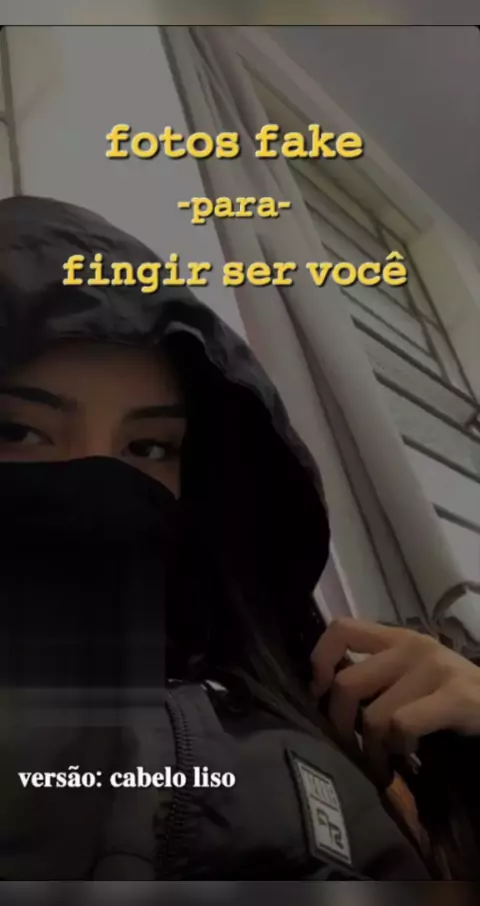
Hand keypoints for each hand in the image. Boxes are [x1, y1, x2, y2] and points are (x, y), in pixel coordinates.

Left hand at [311, 618, 479, 783]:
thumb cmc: (452, 698)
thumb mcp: (411, 677)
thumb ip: (376, 677)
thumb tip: (327, 697)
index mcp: (397, 638)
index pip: (340, 629)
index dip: (320, 660)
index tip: (320, 693)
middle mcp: (413, 646)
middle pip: (347, 684)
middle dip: (342, 726)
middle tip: (354, 749)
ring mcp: (436, 670)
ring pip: (374, 716)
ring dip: (375, 750)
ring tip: (386, 761)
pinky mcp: (457, 698)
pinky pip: (403, 725)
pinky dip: (399, 748)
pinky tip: (409, 754)